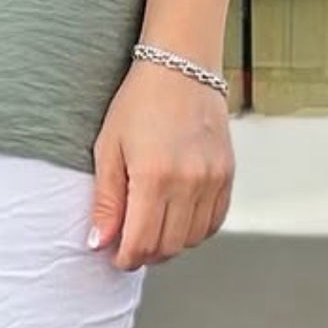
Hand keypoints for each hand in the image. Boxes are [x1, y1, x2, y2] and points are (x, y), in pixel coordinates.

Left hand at [89, 59, 234, 271]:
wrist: (181, 68)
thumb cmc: (140, 103)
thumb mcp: (109, 150)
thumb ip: (106, 202)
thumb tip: (100, 243)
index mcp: (153, 176)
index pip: (142, 242)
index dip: (126, 259)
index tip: (117, 257)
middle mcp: (188, 181)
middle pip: (168, 246)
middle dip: (146, 254)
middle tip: (131, 245)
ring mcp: (212, 179)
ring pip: (192, 239)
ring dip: (170, 244)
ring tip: (152, 229)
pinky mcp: (227, 174)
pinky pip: (213, 222)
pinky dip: (194, 230)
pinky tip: (177, 219)